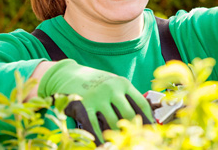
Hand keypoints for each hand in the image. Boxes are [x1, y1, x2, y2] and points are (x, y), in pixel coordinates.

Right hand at [38, 59, 152, 144]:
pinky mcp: (83, 105)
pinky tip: (102, 144)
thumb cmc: (94, 82)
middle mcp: (112, 89)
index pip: (142, 104)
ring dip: (116, 135)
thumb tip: (143, 117)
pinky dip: (99, 137)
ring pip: (112, 122)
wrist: (66, 74)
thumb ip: (126, 96)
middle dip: (133, 130)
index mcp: (123, 83)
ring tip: (120, 143)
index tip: (151, 132)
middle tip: (135, 140)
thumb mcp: (112, 83)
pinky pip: (94, 125)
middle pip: (129, 114)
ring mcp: (97, 97)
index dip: (148, 121)